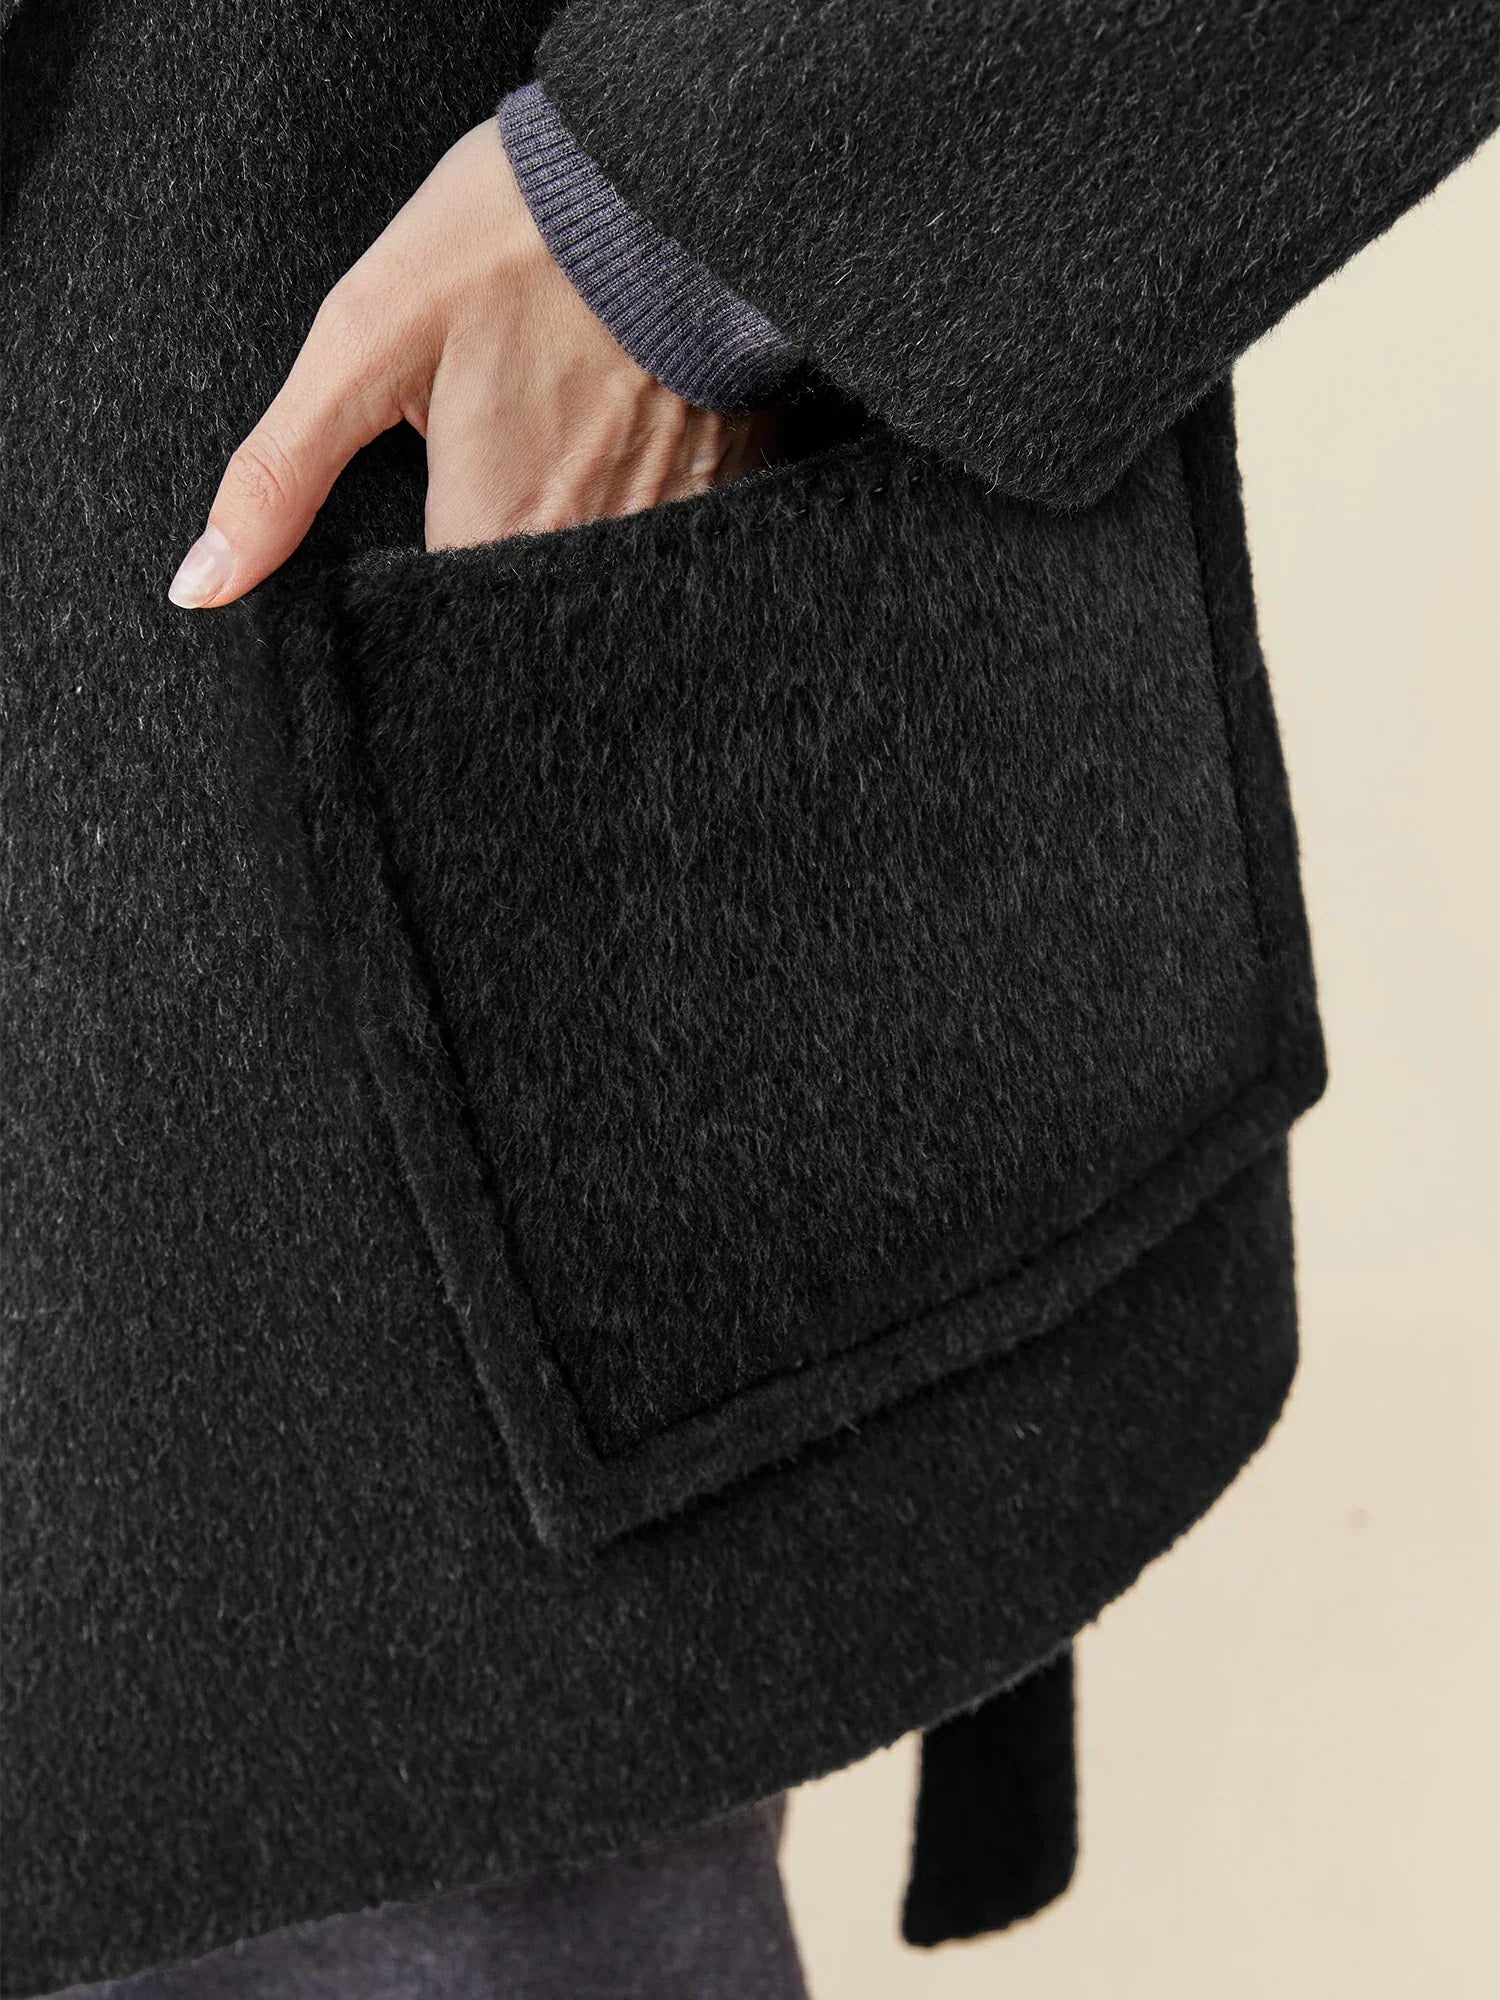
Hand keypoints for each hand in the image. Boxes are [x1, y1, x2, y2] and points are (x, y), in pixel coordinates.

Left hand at [168, 122, 777, 608]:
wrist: (669, 176)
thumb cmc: (512, 242)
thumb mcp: (364, 338)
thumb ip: (282, 473)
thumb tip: (202, 582)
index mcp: (490, 526)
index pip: (439, 618)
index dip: (424, 567)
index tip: (434, 500)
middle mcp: (582, 550)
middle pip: (515, 594)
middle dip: (496, 534)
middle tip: (499, 438)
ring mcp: (662, 525)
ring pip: (589, 570)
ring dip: (569, 516)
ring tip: (556, 426)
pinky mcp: (717, 491)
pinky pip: (664, 535)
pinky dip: (635, 495)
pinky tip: (620, 428)